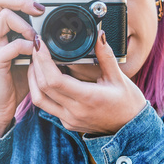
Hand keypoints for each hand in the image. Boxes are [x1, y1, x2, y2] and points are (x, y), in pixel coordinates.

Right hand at [0, 0, 45, 139]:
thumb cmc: (12, 80)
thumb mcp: (24, 52)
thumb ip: (32, 36)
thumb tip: (54, 23)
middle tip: (39, 7)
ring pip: (3, 16)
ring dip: (26, 22)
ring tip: (37, 36)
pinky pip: (12, 45)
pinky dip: (27, 46)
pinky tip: (35, 54)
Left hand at [27, 28, 147, 135]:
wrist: (131, 128)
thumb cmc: (128, 103)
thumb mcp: (119, 78)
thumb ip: (106, 56)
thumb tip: (99, 35)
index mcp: (88, 98)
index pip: (55, 81)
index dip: (43, 61)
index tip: (40, 45)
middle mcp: (75, 111)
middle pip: (42, 87)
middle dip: (35, 64)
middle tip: (36, 47)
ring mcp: (69, 119)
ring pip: (39, 99)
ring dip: (33, 79)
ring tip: (35, 61)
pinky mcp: (67, 123)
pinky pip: (47, 106)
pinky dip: (41, 89)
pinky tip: (45, 77)